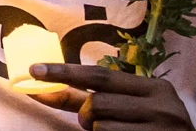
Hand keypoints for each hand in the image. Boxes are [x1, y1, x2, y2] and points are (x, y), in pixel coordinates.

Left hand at [29, 64, 192, 129]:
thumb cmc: (157, 127)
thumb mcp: (138, 105)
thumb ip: (101, 95)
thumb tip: (51, 87)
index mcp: (156, 88)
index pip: (100, 76)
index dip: (64, 72)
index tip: (34, 70)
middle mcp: (161, 107)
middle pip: (95, 103)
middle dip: (84, 113)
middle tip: (92, 120)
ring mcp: (158, 130)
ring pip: (99, 127)